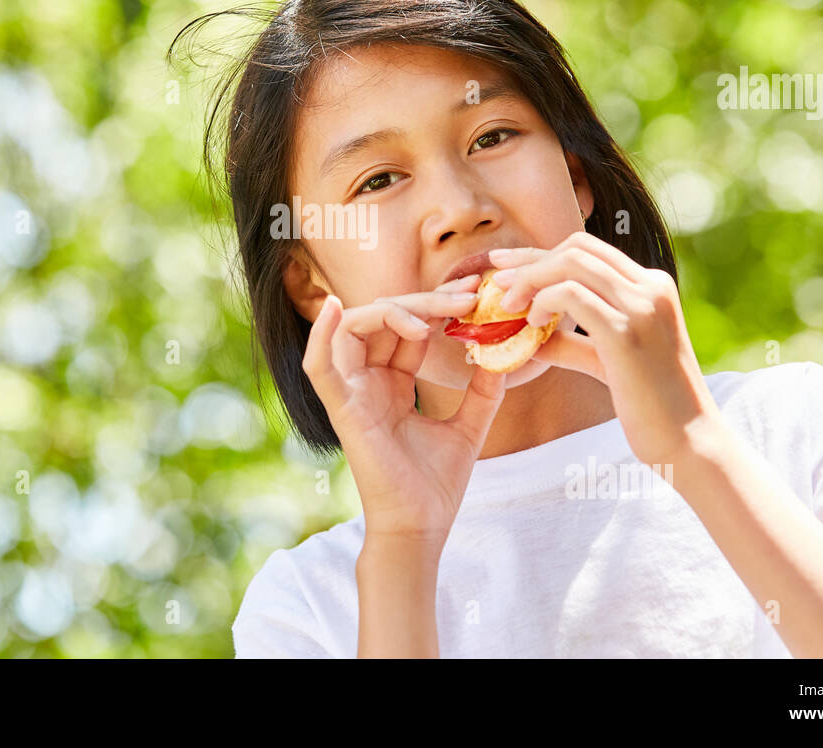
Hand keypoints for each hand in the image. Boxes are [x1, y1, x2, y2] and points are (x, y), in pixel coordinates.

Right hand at [302, 275, 508, 544]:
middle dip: (425, 302)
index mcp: (393, 384)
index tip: (476, 296)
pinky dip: (320, 333)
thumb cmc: (436, 485)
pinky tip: (334, 306)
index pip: (408, 328)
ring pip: (355, 328)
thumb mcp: (469, 428)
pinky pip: (318, 365)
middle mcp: (368, 382)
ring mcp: (352, 393)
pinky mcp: (342, 409)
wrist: (421, 527)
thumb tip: (505, 353)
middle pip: (385, 320)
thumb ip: (483, 391)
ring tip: (432, 318)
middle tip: (466, 297)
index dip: (437, 307)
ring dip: (392, 311)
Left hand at [487, 231, 724, 469]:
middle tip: (497, 284)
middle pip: (576, 248)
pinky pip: (572, 295)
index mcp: (651, 285)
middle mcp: (650, 286)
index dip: (540, 253)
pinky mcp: (627, 333)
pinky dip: (543, 302)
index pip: (587, 249)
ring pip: (571, 264)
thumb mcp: (607, 361)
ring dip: (530, 280)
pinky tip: (533, 325)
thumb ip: (572, 343)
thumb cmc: (650, 405)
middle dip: (529, 261)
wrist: (689, 441)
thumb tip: (528, 337)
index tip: (505, 267)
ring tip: (510, 307)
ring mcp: (642, 306)